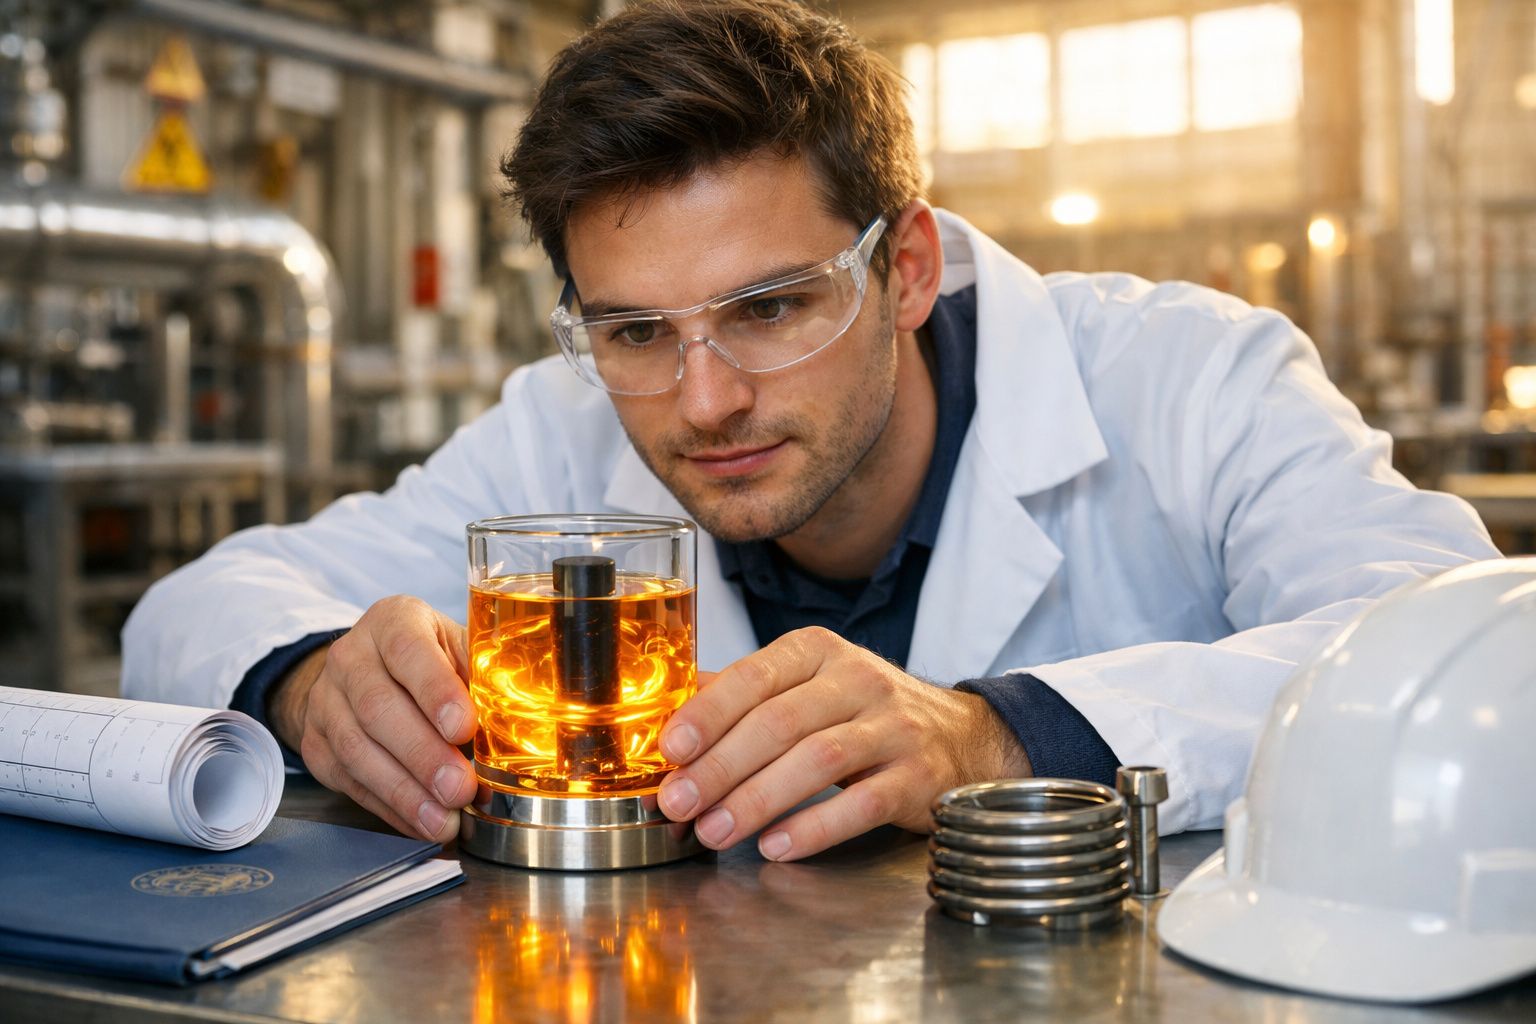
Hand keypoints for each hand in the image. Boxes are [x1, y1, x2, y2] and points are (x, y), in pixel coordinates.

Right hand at [267, 596, 477, 842]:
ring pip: (358, 750)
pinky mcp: (317, 744)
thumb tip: (518, 728)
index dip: (435, 690)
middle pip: (378, 707)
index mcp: (393, 621)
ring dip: (405, 791)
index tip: (463, 728)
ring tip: (444, 819)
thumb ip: (485, 678)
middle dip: (423, 755)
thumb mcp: (461, 649)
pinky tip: (423, 821)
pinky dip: (390, 807)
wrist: (367, 670)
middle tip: (460, 788)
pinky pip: (349, 781)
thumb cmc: (432, 661)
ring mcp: (326, 701)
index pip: (408, 649)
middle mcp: (351, 656)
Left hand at [654, 627, 1030, 861]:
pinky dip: (816, 828)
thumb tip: (668, 714)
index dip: (710, 712)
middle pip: (780, 722)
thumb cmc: (865, 712)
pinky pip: (863, 803)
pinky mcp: (919, 776)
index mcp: (819, 652)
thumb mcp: (807, 685)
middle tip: (678, 802)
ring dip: (758, 799)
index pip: (756, 676)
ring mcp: (894, 727)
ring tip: (715, 831)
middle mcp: (859, 680)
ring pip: (818, 760)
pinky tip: (777, 846)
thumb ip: (742, 695)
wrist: (962, 737)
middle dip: (721, 766)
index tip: (671, 747)